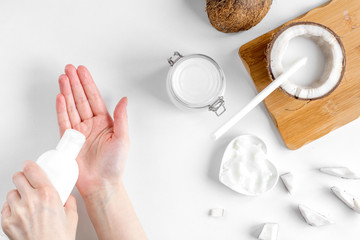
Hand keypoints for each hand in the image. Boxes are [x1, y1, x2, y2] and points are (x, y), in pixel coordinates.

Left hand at [1, 161, 77, 239]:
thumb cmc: (59, 239)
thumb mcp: (71, 217)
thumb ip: (69, 203)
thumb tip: (67, 198)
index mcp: (48, 195)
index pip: (33, 170)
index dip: (29, 165)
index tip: (29, 165)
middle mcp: (31, 200)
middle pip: (18, 178)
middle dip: (22, 178)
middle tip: (27, 181)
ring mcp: (17, 211)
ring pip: (11, 193)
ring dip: (17, 194)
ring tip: (25, 201)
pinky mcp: (7, 222)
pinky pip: (4, 208)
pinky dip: (11, 208)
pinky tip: (20, 213)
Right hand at [56, 65, 128, 197]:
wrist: (102, 183)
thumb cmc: (114, 164)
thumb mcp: (123, 138)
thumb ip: (122, 118)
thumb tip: (124, 99)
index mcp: (105, 123)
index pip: (95, 98)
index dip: (88, 84)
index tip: (83, 71)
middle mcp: (91, 125)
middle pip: (81, 99)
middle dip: (75, 83)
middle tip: (69, 69)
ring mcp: (79, 132)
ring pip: (71, 107)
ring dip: (67, 92)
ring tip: (62, 78)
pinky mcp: (69, 141)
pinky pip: (64, 122)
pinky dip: (61, 109)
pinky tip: (60, 98)